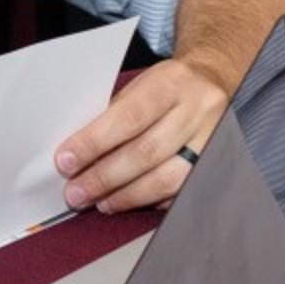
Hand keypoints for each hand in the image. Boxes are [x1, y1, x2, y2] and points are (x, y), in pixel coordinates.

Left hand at [54, 57, 235, 212]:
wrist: (211, 82)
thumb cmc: (164, 88)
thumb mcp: (139, 85)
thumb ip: (113, 116)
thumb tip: (76, 156)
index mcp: (173, 81)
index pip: (129, 116)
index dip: (94, 143)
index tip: (66, 162)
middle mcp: (199, 108)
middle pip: (147, 151)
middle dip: (105, 177)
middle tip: (76, 192)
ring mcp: (214, 139)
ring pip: (166, 178)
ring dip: (126, 195)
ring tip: (100, 202)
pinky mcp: (218, 164)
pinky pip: (180, 192)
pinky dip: (150, 201)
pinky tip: (128, 201)